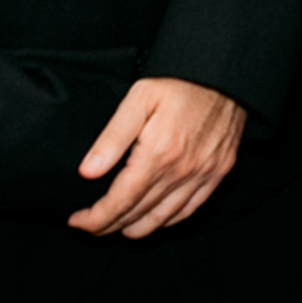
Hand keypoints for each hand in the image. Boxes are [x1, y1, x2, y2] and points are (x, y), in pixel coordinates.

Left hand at [69, 75, 244, 236]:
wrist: (224, 73)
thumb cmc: (180, 82)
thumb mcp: (139, 98)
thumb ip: (112, 137)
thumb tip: (88, 171)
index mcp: (158, 154)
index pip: (120, 202)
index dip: (95, 218)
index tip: (77, 221)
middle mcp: (182, 171)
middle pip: (138, 214)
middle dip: (109, 226)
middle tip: (90, 226)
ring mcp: (203, 174)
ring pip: (162, 219)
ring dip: (135, 229)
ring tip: (116, 228)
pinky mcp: (218, 173)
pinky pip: (189, 210)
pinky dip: (167, 222)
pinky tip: (153, 220)